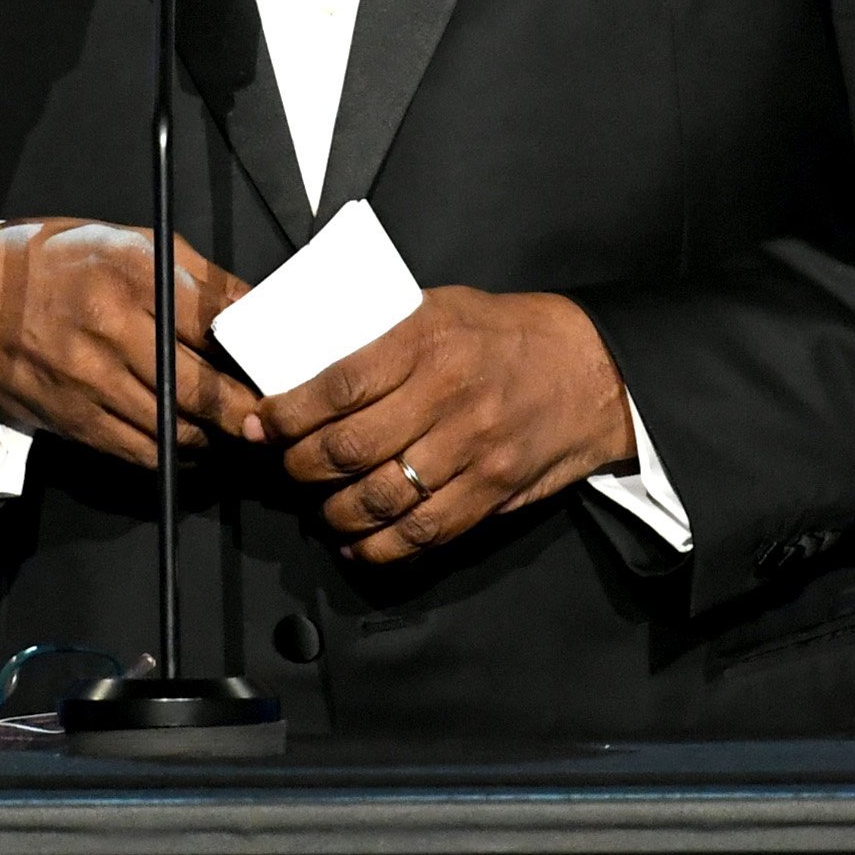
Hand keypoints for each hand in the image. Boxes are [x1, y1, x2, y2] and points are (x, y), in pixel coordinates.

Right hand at [0, 218, 259, 468]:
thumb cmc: (59, 263)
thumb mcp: (130, 243)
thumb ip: (194, 275)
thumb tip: (251, 306)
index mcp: (136, 274)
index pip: (218, 323)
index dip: (255, 350)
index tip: (279, 363)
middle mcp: (116, 328)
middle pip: (205, 386)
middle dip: (247, 408)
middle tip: (272, 414)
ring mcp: (95, 379)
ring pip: (178, 427)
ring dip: (215, 436)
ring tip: (238, 430)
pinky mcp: (78, 418)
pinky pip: (143, 450)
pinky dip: (177, 454)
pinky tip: (194, 443)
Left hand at [247, 287, 635, 564]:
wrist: (589, 368)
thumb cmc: (502, 332)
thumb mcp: (440, 306)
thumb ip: (381, 331)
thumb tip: (308, 357)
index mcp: (425, 338)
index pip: (338, 384)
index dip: (290, 412)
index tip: (264, 423)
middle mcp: (446, 394)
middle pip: (350, 448)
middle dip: (301, 466)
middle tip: (286, 466)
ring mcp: (471, 447)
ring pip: (380, 497)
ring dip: (334, 512)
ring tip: (319, 507)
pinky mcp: (491, 489)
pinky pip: (424, 532)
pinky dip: (380, 548)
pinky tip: (357, 543)